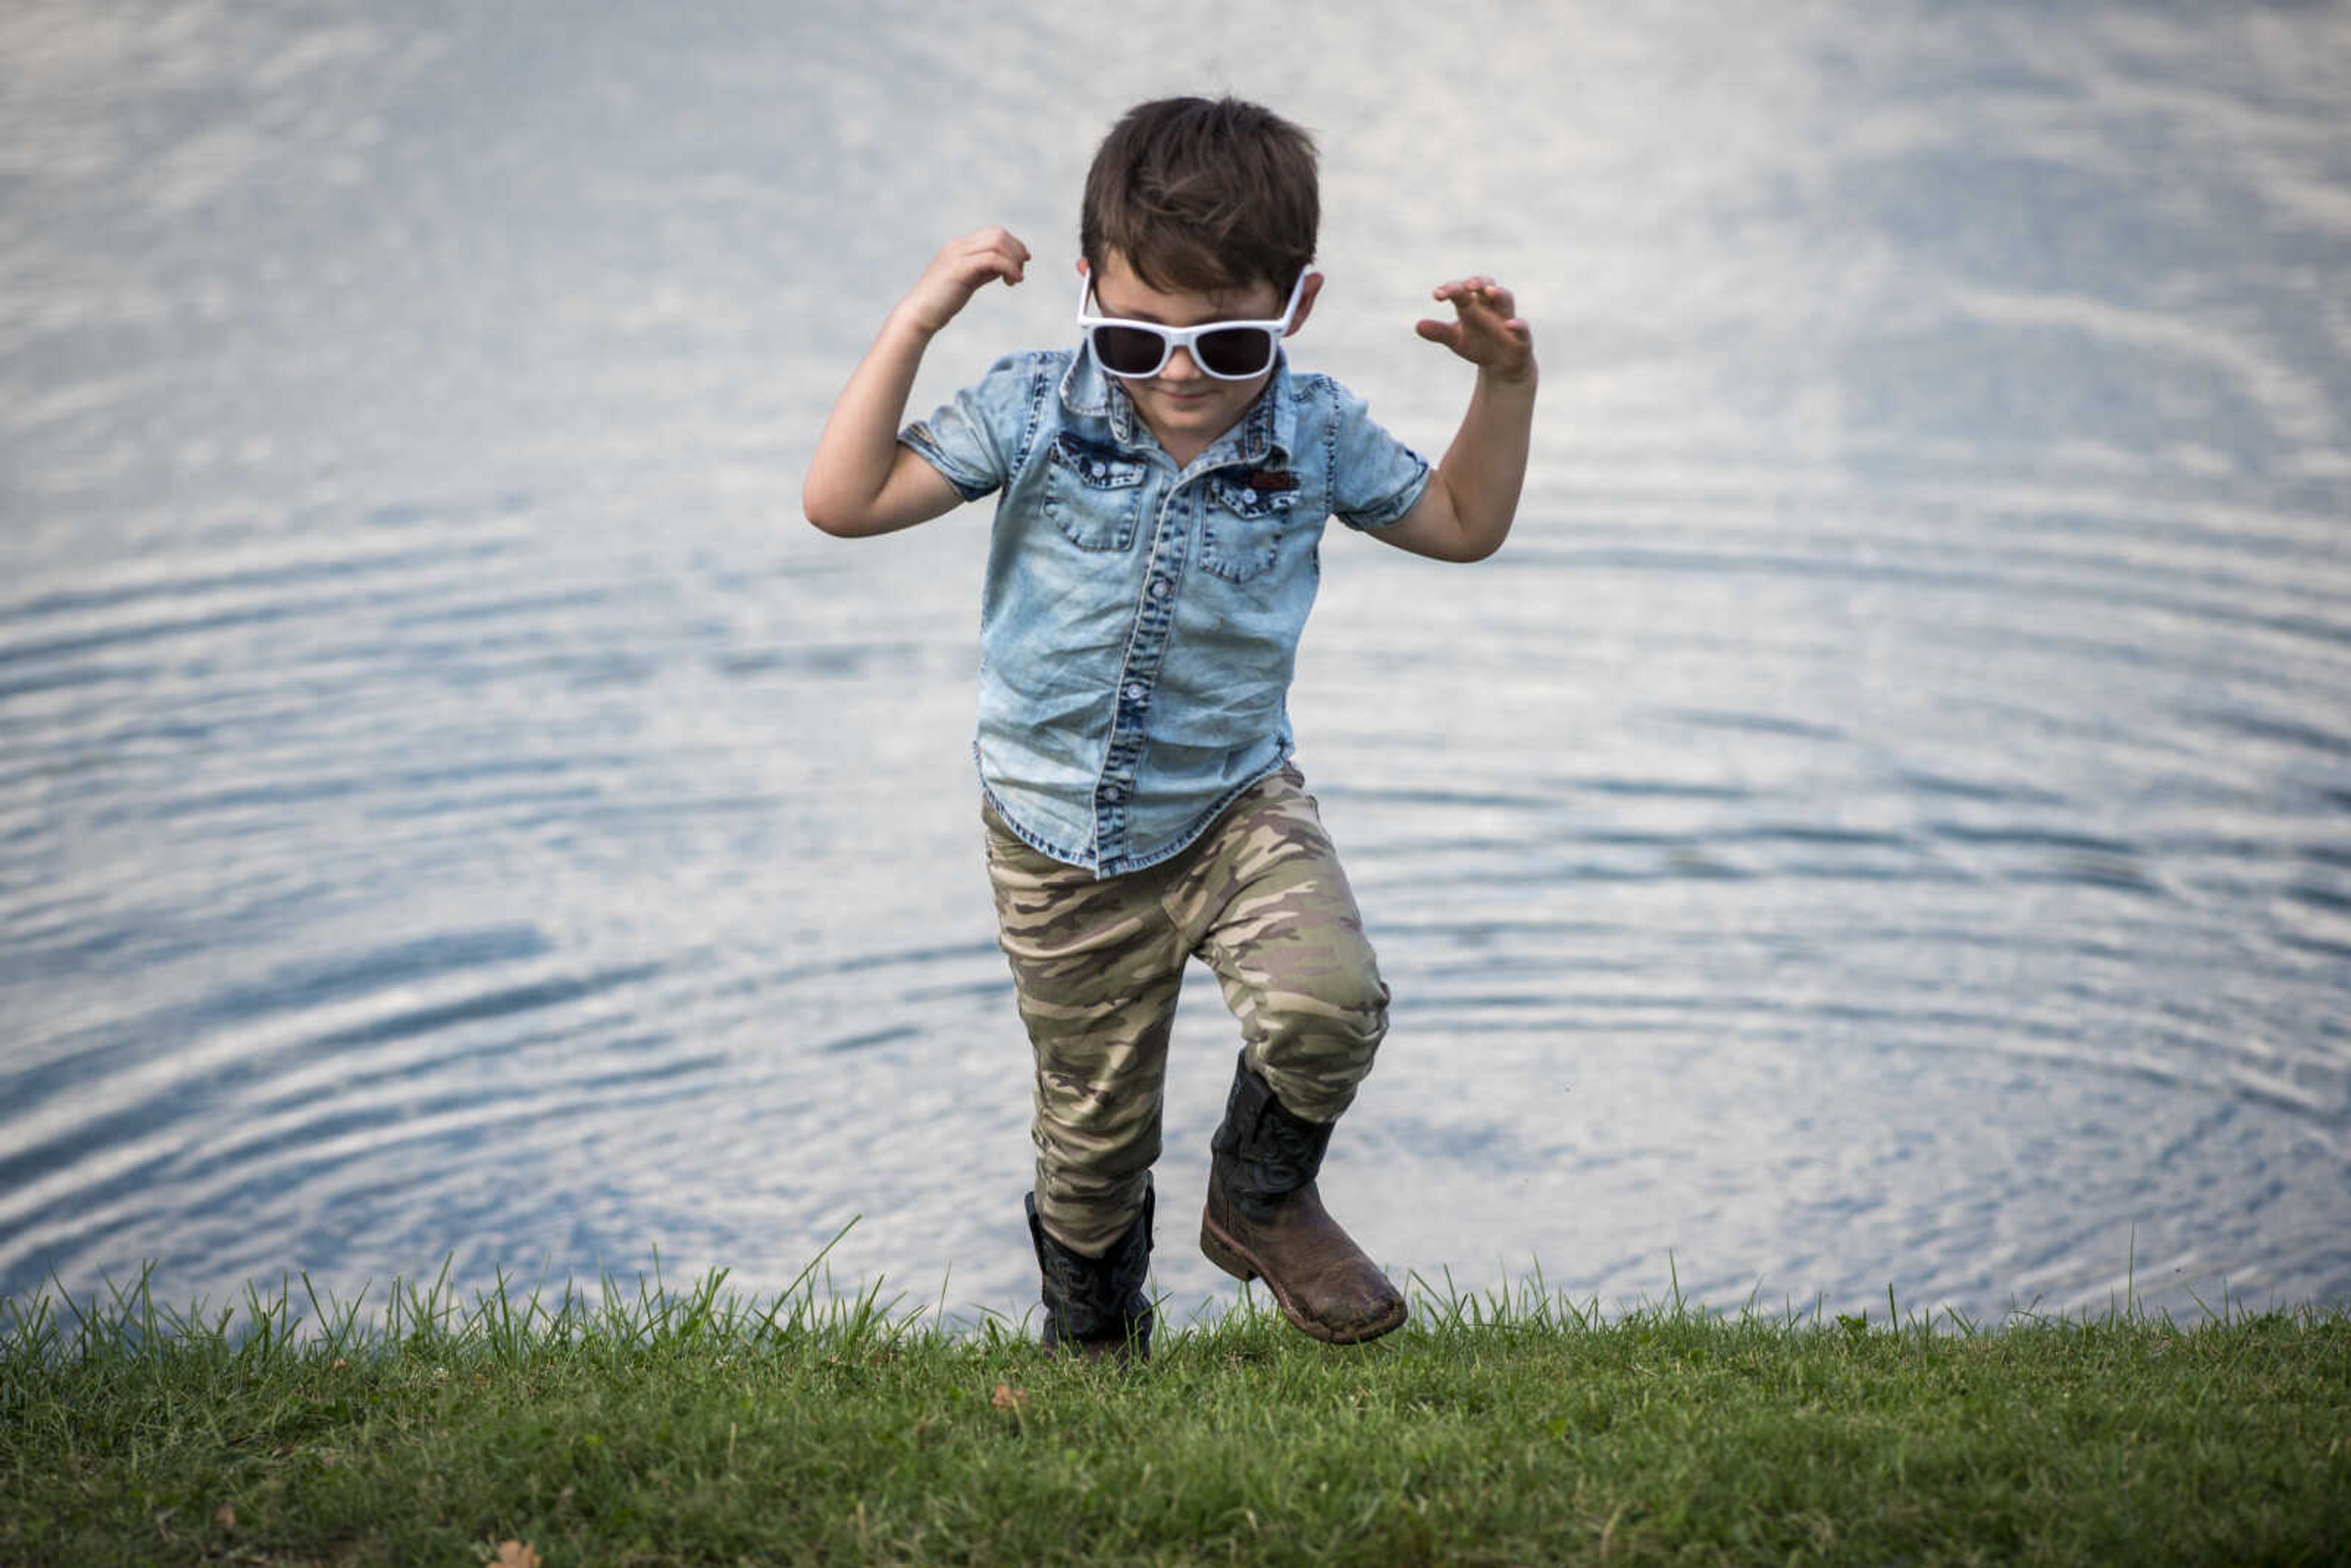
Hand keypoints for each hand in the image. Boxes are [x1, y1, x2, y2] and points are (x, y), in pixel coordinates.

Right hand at [895, 228, 1031, 335]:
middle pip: (998, 234)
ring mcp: (958, 255)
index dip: (1013, 246)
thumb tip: (1004, 267)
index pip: (993, 234)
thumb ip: (984, 271)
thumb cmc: (942, 303)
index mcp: (959, 247)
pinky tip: (1013, 281)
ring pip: (997, 243)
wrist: (918, 314)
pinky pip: (992, 259)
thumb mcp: (967, 282)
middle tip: (1019, 274)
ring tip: (1016, 280)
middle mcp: (958, 246)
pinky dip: (1008, 267)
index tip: (1021, 265)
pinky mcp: (960, 268)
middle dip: (1016, 251)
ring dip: (1014, 260)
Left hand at [1415, 276, 1534, 382]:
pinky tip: (1509, 325)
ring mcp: (1508, 319)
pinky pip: (1523, 327)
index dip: (1451, 289)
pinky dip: (1518, 325)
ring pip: (1506, 299)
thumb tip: (1418, 326)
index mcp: (1473, 304)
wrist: (1501, 365)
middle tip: (1466, 285)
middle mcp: (1491, 306)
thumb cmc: (1477, 344)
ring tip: (1489, 291)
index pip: (1461, 290)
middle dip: (1478, 282)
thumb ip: (1439, 332)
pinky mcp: (1521, 337)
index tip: (1437, 295)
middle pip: (1487, 285)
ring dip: (1499, 294)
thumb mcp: (1455, 340)